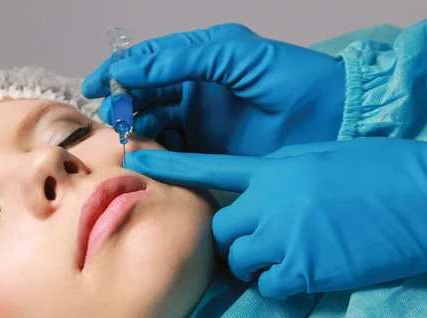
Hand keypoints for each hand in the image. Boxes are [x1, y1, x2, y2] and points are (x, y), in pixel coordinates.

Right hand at [83, 24, 344, 155]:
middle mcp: (196, 89)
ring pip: (155, 122)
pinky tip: (148, 152)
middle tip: (114, 117)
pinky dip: (157, 151)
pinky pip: (173, 150)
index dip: (119, 72)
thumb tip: (129, 68)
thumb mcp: (234, 55)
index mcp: (201, 59)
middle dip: (125, 104)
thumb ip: (181, 59)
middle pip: (146, 94)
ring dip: (138, 127)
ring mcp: (201, 121)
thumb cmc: (290, 77)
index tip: (95, 86)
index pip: (149, 62)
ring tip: (130, 135)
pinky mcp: (210, 150)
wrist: (330, 117)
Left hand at [124, 138, 426, 299]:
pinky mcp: (306, 269)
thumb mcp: (322, 158)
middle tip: (259, 240)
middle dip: (234, 239)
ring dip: (256, 262)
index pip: (210, 167)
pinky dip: (279, 283)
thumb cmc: (383, 171)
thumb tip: (259, 194)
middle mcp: (271, 201)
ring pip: (241, 260)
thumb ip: (281, 175)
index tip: (136, 158)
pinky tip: (303, 272)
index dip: (171, 165)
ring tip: (287, 256)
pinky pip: (269, 285)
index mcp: (275, 169)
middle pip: (222, 229)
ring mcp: (285, 236)